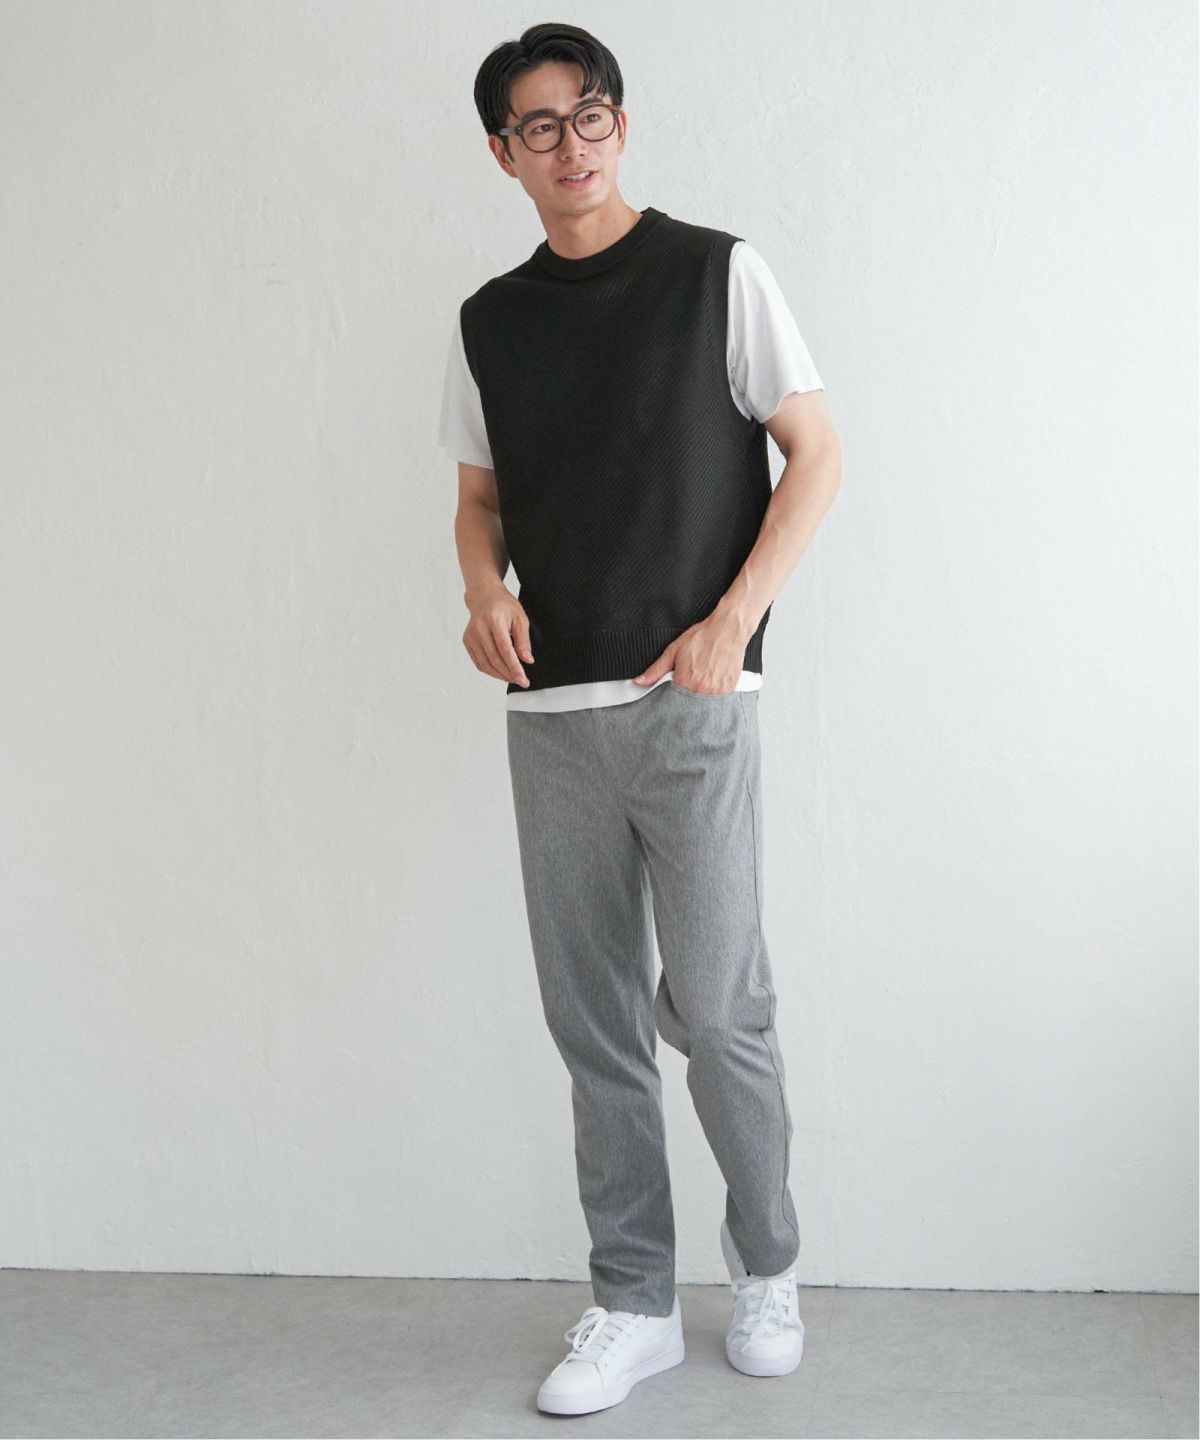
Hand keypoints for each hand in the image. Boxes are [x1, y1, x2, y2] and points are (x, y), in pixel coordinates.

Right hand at [463, 584, 533, 686]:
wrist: (484, 596)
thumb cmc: (504, 606)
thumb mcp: (520, 619)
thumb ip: (523, 641)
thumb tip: (527, 661)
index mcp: (494, 620)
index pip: (505, 650)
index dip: (515, 667)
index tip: (523, 679)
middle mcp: (479, 628)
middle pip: (494, 659)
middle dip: (509, 674)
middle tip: (521, 681)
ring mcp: (470, 635)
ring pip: (485, 664)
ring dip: (500, 675)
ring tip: (512, 678)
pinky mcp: (467, 641)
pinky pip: (478, 662)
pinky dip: (490, 670)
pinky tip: (500, 672)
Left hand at [631, 612, 747, 694]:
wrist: (728, 629)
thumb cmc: (703, 637)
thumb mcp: (674, 651)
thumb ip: (656, 669)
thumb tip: (639, 681)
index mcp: (686, 682)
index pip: (672, 702)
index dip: (670, 699)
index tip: (672, 694)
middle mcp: (702, 690)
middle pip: (688, 706)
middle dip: (684, 699)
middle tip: (688, 684)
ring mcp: (717, 692)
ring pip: (703, 705)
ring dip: (698, 699)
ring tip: (700, 681)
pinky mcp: (729, 689)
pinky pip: (717, 701)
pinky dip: (712, 696)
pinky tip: (710, 684)